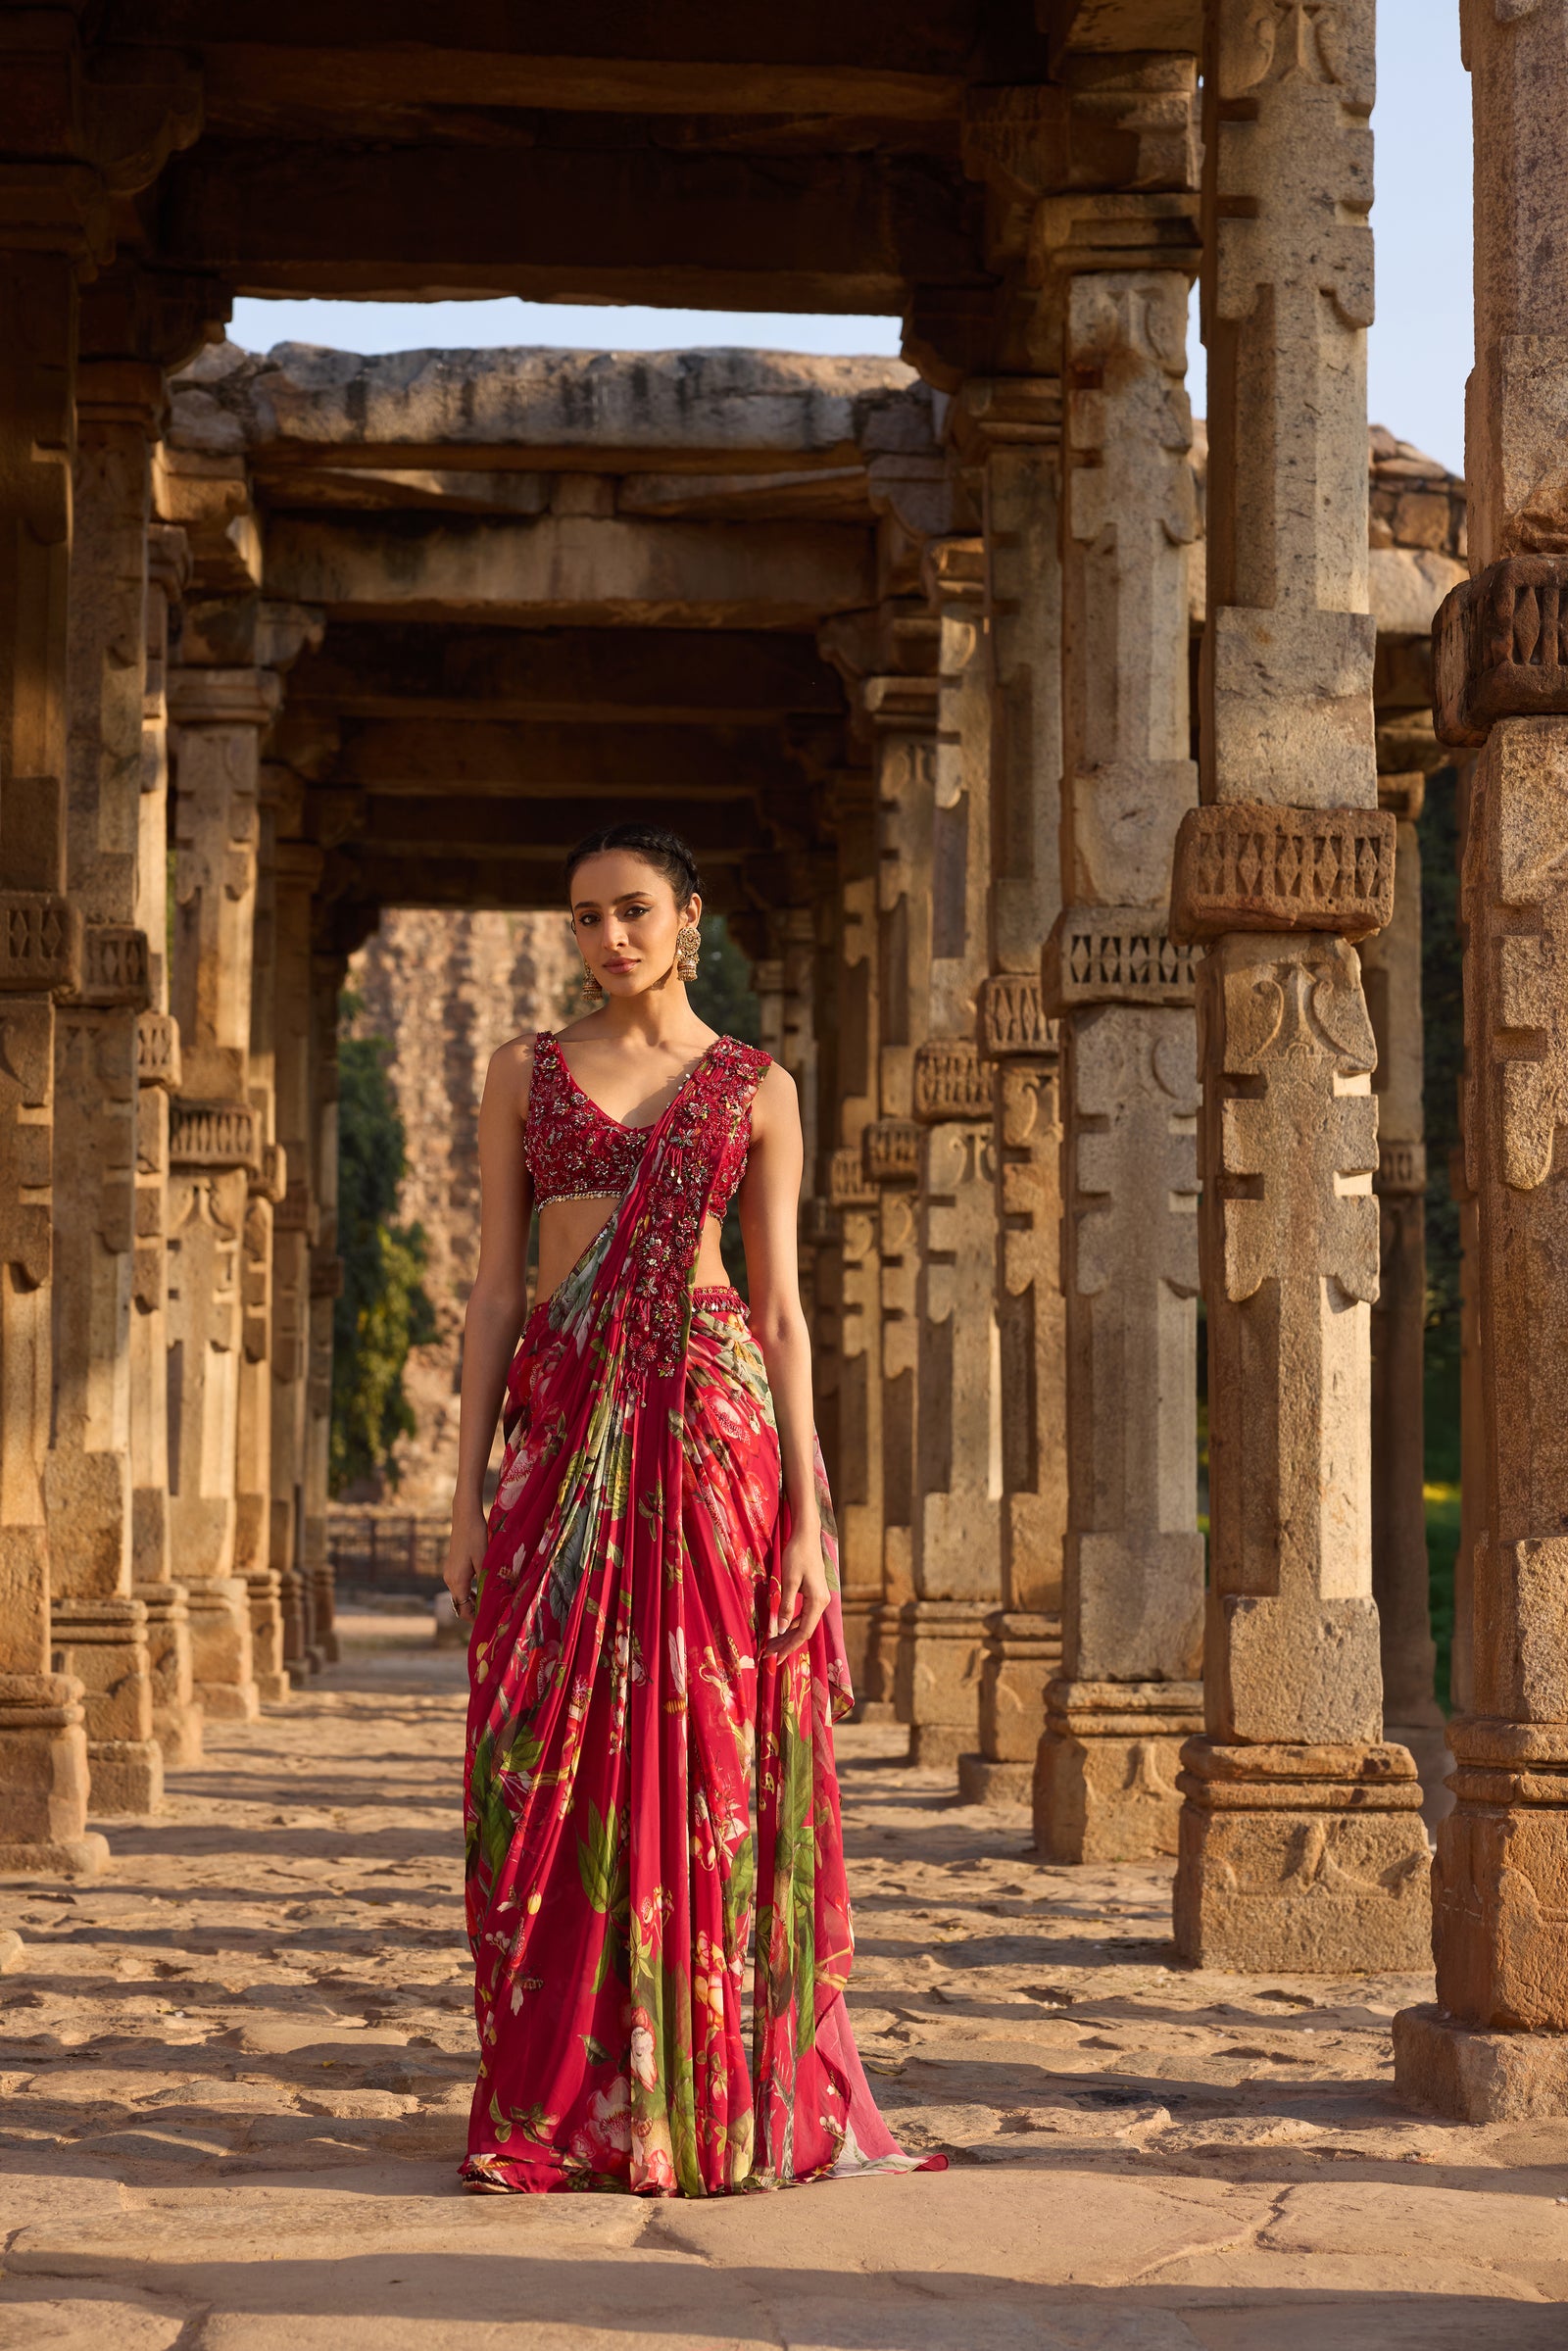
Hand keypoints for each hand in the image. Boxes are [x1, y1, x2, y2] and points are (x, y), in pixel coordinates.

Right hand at [443, 1495, 486, 1622]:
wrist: (465, 1516)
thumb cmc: (476, 1537)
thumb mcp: (485, 1561)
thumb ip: (487, 1581)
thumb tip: (495, 1600)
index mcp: (456, 1581)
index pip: (463, 1609)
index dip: (475, 1618)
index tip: (489, 1622)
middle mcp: (449, 1579)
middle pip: (460, 1604)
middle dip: (475, 1611)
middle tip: (493, 1614)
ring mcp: (449, 1572)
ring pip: (461, 1594)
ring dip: (473, 1600)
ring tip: (491, 1603)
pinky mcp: (453, 1565)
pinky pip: (461, 1585)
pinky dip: (470, 1590)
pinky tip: (483, 1588)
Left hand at [764, 1519, 829, 1663]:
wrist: (807, 1535)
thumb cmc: (797, 1555)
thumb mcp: (789, 1581)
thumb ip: (786, 1606)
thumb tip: (780, 1630)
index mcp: (817, 1601)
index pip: (803, 1632)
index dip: (789, 1647)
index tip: (775, 1658)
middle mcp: (822, 1602)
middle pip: (804, 1630)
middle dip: (786, 1644)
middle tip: (768, 1655)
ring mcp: (819, 1598)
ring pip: (803, 1624)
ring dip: (788, 1635)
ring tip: (772, 1645)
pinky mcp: (814, 1593)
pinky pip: (803, 1615)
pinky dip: (791, 1623)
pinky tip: (781, 1629)